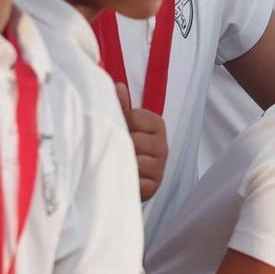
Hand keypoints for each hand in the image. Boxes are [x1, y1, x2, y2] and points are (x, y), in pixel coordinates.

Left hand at [118, 83, 167, 201]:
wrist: (121, 179)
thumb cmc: (121, 146)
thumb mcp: (121, 123)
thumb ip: (120, 106)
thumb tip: (118, 86)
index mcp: (156, 125)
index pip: (134, 119)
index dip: (119, 124)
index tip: (116, 130)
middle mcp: (163, 146)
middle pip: (134, 141)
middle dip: (119, 146)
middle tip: (111, 149)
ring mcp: (159, 167)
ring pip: (134, 162)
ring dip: (120, 164)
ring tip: (114, 164)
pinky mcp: (153, 187)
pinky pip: (135, 182)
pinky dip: (124, 181)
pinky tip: (120, 178)